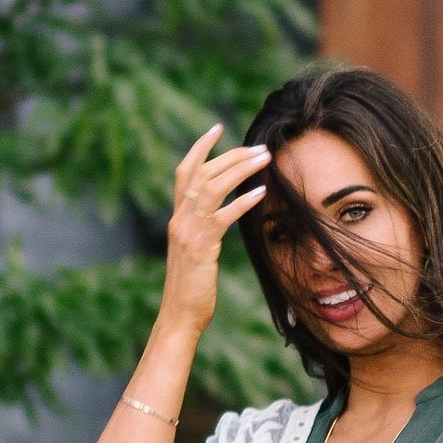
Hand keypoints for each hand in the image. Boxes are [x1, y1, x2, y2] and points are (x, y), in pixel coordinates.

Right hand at [161, 124, 270, 336]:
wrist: (179, 315)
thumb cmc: (191, 287)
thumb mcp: (195, 251)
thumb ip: (203, 228)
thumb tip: (220, 214)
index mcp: (177, 216)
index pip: (184, 171)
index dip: (200, 147)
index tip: (217, 128)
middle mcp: (179, 218)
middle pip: (202, 173)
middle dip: (231, 155)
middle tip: (260, 147)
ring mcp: (188, 231)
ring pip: (211, 187)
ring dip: (239, 169)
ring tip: (265, 159)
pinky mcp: (200, 247)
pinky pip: (223, 217)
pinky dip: (242, 202)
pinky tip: (262, 193)